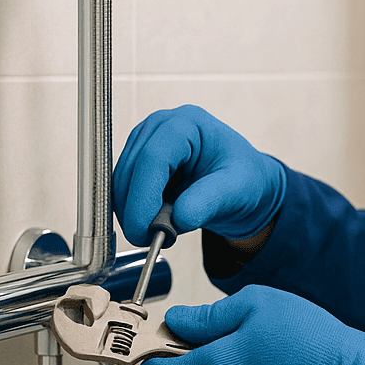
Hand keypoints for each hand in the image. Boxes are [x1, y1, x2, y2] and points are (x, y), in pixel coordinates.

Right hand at [112, 105, 285, 245]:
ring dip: (132, 212)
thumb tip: (178, 218)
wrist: (245, 184)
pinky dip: (132, 211)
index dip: (143, 197)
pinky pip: (122, 190)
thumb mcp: (236, 190)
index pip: (153, 158)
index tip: (145, 231)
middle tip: (151, 240)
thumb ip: (208, 202)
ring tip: (161, 231)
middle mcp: (160, 127)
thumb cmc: (245, 179)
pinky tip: (154, 222)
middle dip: (135, 210)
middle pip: (129, 170)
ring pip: (119, 182)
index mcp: (187, 124)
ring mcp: (145, 142)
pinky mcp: (137, 161)